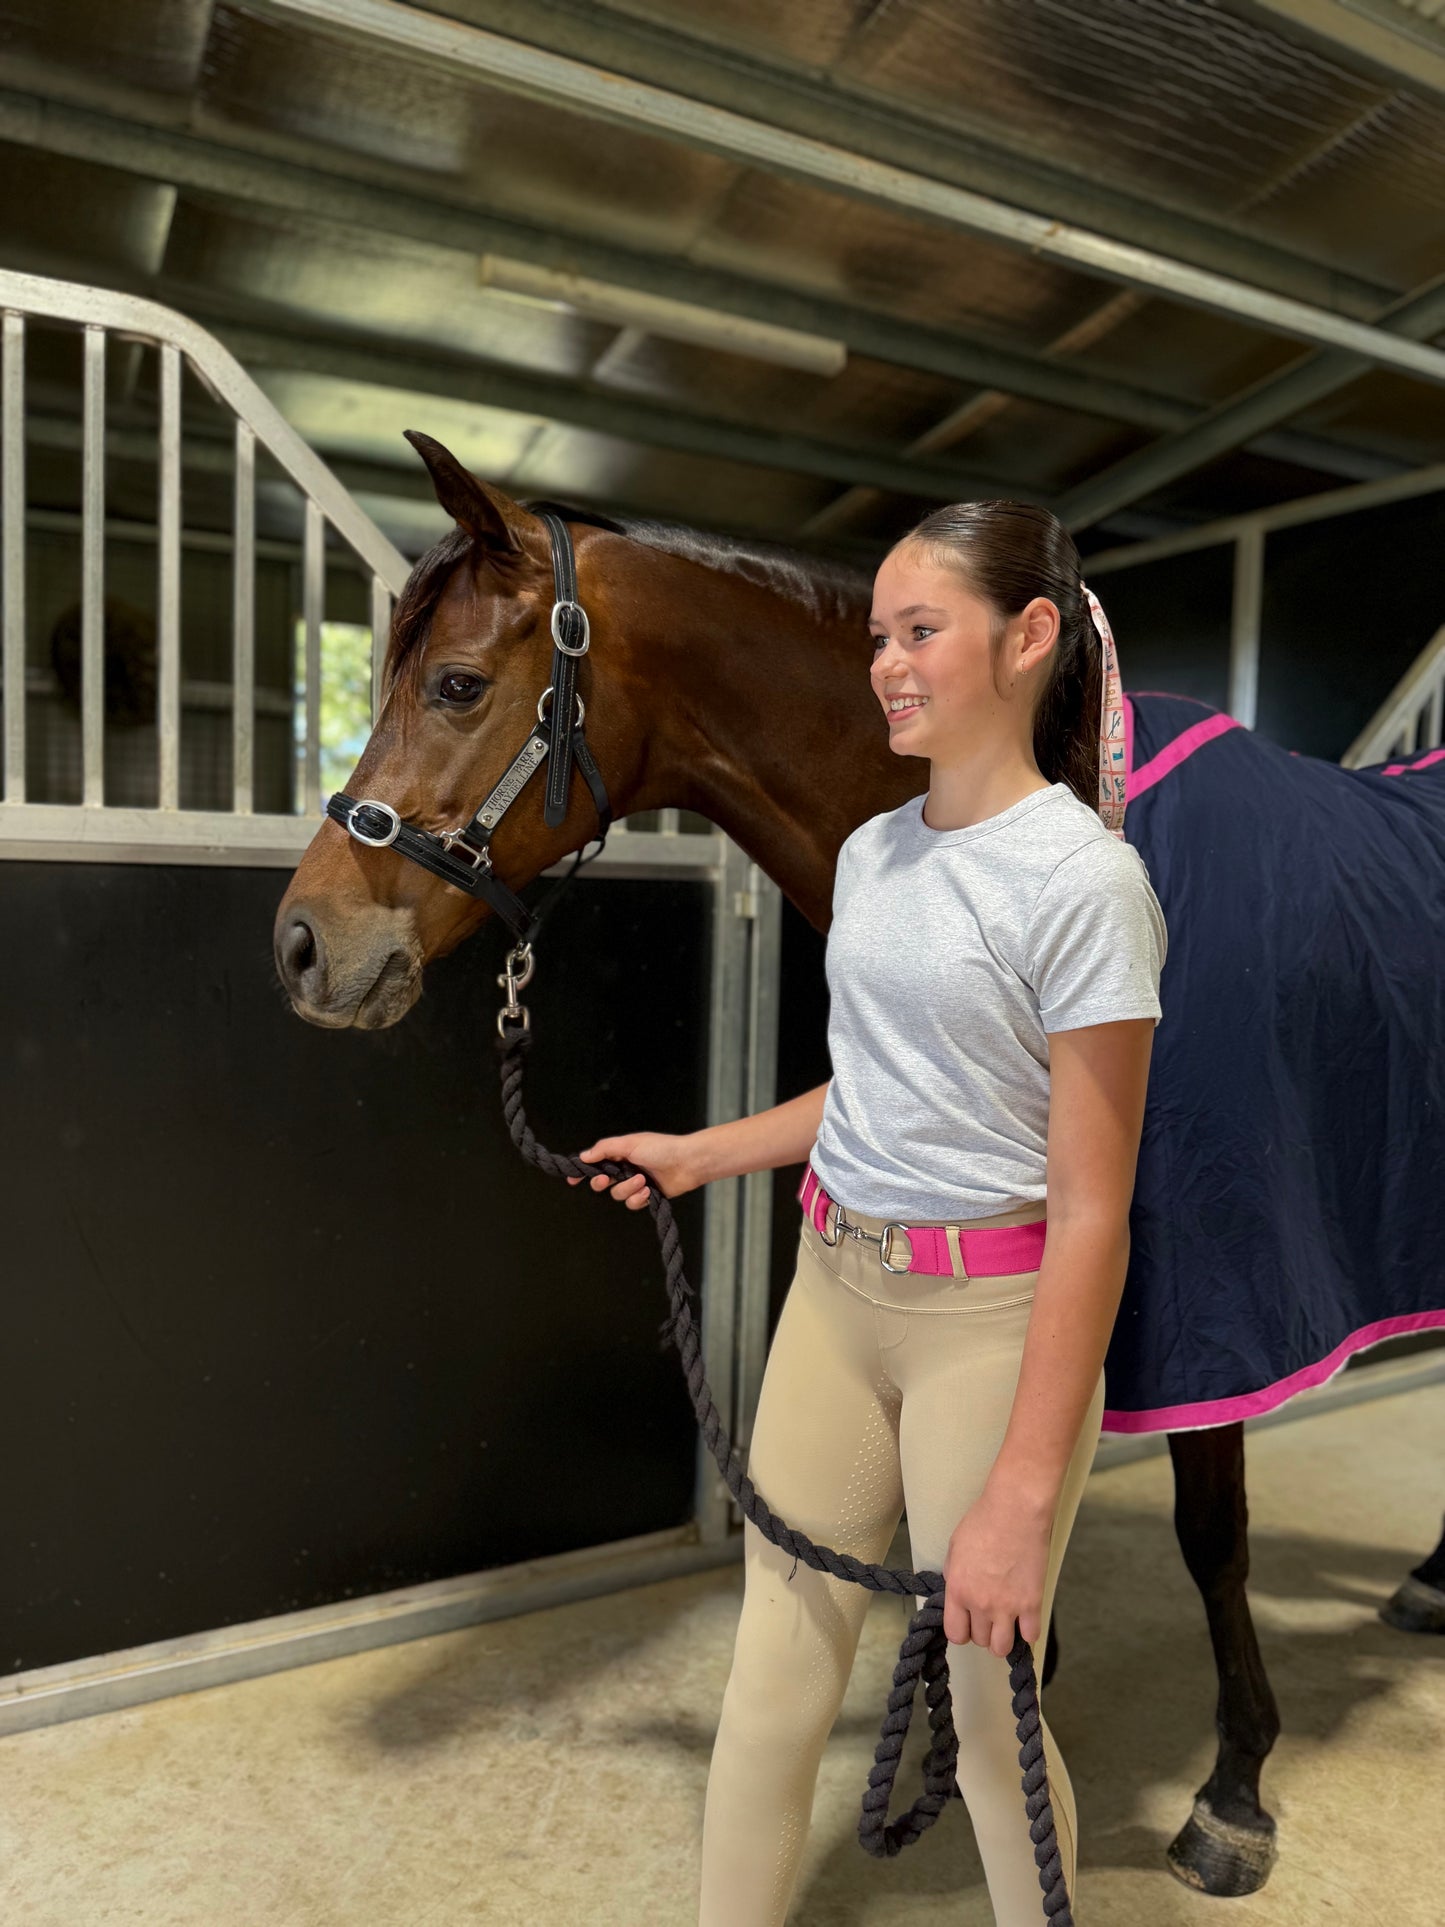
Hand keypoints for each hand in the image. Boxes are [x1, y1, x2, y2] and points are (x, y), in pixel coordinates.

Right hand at [566, 1132, 703, 1209]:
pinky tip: (649, 1191)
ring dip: (628, 1189)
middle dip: (601, 1182)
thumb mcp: (630, 1143)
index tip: (572, 1178)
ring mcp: (636, 1183)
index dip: (582, 1171)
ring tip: (642, 1181)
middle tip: (606, 1179)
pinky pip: (632, 1203)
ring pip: (618, 1194)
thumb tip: (584, 1156)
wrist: (688, 1162)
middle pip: (602, 1182)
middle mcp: (625, 1169)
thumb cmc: (662, 1148)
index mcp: (619, 1154)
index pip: (595, 1163)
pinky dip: (638, 1198)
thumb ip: (605, 1149)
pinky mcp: (647, 1196)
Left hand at [942, 1483, 1052, 1657]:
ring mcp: (1007, 1607)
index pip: (955, 1634)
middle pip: (980, 1640)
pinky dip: (1027, 1631)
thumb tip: (958, 1594)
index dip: (962, 1630)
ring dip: (1003, 1639)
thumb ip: (954, 1577)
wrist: (1015, 1510)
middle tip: (989, 1615)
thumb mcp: (955, 1548)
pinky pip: (1030, 1636)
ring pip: (1001, 1648)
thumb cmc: (983, 1521)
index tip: (968, 1623)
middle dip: (983, 1630)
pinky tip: (1025, 1619)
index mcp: (959, 1590)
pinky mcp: (1032, 1603)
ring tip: (1006, 1623)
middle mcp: (981, 1604)